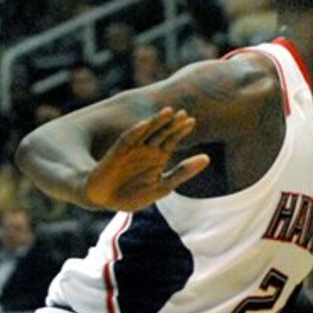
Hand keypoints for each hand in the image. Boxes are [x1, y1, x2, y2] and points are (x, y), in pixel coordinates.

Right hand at [83, 107, 209, 210]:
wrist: (105, 201)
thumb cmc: (133, 194)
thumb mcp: (164, 186)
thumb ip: (184, 172)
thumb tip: (207, 158)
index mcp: (158, 157)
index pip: (172, 139)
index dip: (181, 130)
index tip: (192, 121)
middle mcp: (146, 150)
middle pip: (162, 133)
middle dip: (172, 123)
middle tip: (183, 113)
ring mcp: (131, 150)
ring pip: (146, 132)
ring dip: (156, 122)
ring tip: (168, 111)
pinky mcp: (116, 153)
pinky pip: (127, 140)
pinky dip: (135, 132)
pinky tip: (144, 124)